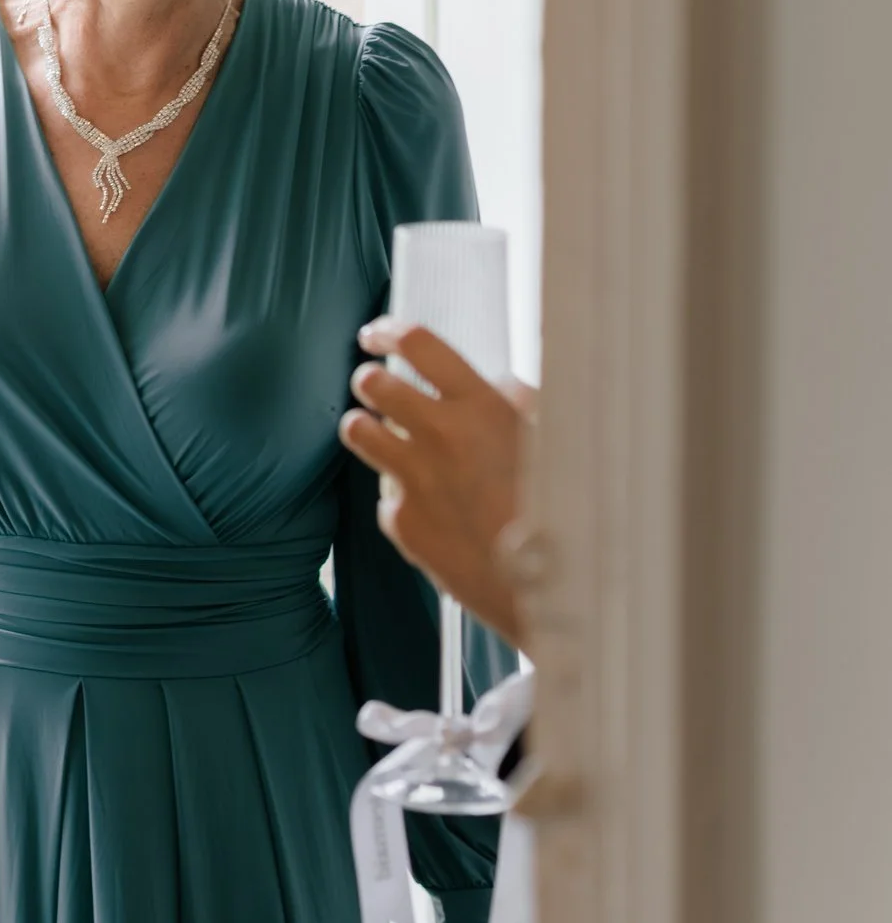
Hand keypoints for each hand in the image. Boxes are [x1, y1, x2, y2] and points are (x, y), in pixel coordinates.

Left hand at [339, 317, 535, 649]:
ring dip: (366, 427)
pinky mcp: (402, 522)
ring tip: (383, 435)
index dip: (388, 332)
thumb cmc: (565, 513)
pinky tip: (436, 511)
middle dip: (370, 379)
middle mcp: (440, 438)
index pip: (417, 344)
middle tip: (377, 386)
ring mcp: (415, 481)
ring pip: (357, 431)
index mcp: (482, 408)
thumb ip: (522, 406)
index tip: (377, 334)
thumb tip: (501, 388)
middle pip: (371, 383)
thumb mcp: (557, 442)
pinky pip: (387, 494)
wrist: (557, 591)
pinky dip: (403, 495)